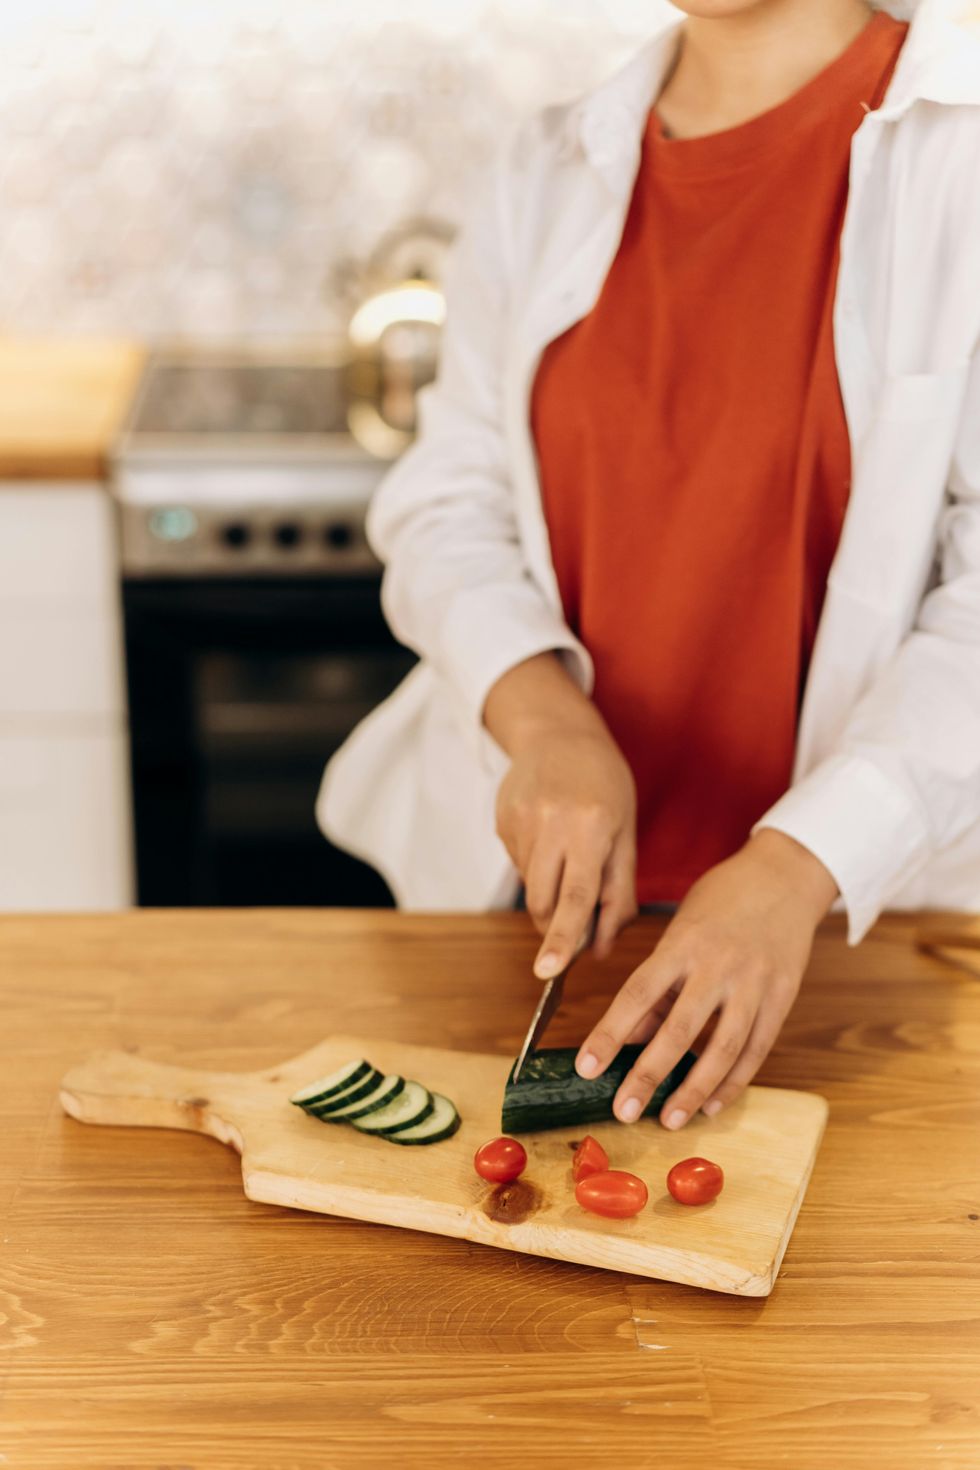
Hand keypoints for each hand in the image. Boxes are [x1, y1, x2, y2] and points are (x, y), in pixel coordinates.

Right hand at [495, 725, 637, 971]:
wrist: (558, 734)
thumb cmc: (604, 785)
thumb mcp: (626, 834)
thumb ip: (618, 894)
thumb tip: (599, 949)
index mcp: (591, 826)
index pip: (576, 895)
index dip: (563, 937)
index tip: (548, 971)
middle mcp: (551, 823)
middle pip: (543, 902)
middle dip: (555, 926)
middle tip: (574, 926)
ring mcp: (520, 821)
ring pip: (530, 888)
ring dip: (548, 892)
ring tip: (566, 855)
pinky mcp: (501, 821)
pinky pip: (518, 864)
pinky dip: (536, 865)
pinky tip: (548, 834)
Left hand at [575, 829, 838, 1127]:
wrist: (786, 876)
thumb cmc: (722, 900)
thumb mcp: (681, 930)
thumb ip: (659, 986)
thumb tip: (628, 1037)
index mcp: (682, 944)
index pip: (638, 994)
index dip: (609, 1033)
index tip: (586, 1066)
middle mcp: (717, 966)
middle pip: (679, 1030)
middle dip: (648, 1075)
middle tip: (623, 1110)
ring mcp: (754, 983)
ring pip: (722, 1048)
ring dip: (693, 1090)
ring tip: (668, 1119)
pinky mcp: (782, 997)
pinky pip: (757, 1049)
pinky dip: (734, 1081)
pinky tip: (712, 1105)